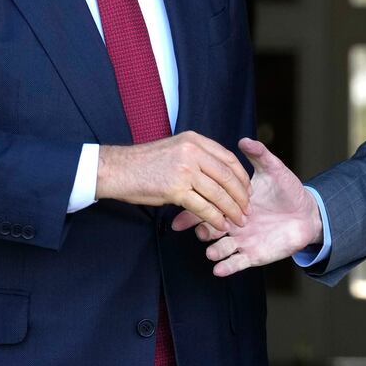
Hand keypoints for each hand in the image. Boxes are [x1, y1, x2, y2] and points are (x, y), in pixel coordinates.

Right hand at [96, 132, 250, 232]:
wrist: (117, 169)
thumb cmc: (143, 163)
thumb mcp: (174, 148)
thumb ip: (196, 155)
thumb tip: (218, 171)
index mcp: (194, 140)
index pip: (229, 158)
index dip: (241, 177)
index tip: (247, 191)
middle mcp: (192, 151)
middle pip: (227, 176)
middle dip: (241, 196)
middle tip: (248, 210)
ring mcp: (185, 169)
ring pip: (218, 193)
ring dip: (232, 210)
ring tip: (239, 221)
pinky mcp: (176, 189)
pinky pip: (203, 206)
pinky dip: (215, 218)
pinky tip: (221, 225)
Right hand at [173, 138, 322, 276]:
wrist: (307, 213)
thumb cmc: (288, 190)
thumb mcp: (273, 170)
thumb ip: (259, 155)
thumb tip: (244, 140)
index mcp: (233, 202)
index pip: (209, 204)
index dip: (195, 207)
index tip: (183, 208)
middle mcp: (233, 222)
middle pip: (209, 228)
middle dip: (202, 231)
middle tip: (201, 231)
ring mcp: (242, 240)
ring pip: (220, 248)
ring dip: (214, 250)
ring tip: (210, 252)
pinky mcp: (254, 255)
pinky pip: (237, 263)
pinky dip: (226, 267)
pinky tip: (218, 269)